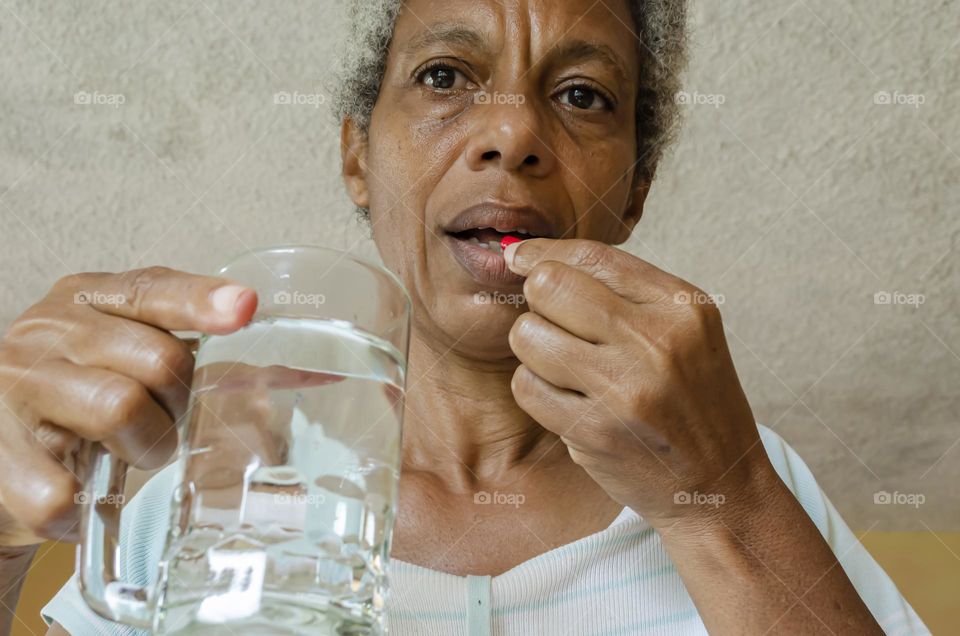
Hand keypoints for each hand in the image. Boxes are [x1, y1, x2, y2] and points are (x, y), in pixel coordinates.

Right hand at [0, 267, 256, 545]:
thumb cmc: (78, 401)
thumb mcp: (122, 354)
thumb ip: (183, 341)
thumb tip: (284, 358)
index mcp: (84, 299)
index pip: (150, 290)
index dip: (200, 301)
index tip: (244, 308)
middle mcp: (44, 333)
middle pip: (156, 358)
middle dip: (177, 401)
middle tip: (160, 420)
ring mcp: (12, 390)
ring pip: (118, 407)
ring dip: (144, 445)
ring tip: (126, 452)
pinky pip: (62, 487)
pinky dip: (86, 503)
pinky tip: (83, 495)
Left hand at [504, 238, 777, 530]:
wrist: (720, 485)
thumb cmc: (694, 402)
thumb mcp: (686, 333)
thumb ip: (626, 293)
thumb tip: (536, 258)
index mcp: (682, 307)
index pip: (593, 256)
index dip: (544, 251)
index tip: (519, 255)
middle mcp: (656, 341)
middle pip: (550, 287)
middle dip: (538, 301)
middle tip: (553, 322)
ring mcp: (625, 388)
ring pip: (528, 336)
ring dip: (533, 348)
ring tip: (563, 365)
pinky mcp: (596, 431)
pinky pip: (527, 387)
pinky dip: (535, 389)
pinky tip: (566, 398)